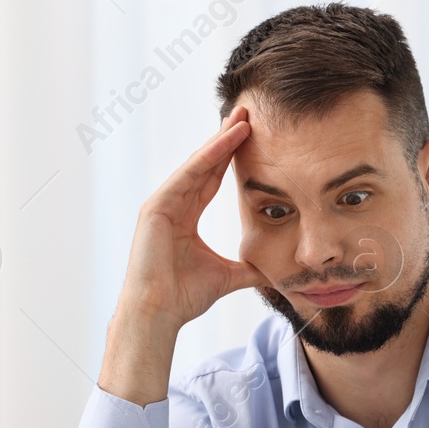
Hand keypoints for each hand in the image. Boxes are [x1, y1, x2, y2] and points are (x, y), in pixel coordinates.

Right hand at [99, 105, 268, 405]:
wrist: (159, 314)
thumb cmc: (184, 297)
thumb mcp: (228, 277)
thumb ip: (249, 269)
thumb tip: (274, 273)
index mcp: (186, 216)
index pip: (214, 178)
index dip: (233, 157)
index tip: (254, 136)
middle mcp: (172, 204)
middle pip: (206, 164)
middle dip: (227, 139)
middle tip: (249, 113)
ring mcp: (161, 204)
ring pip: (197, 166)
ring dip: (219, 142)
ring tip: (242, 120)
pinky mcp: (155, 209)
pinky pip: (185, 177)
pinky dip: (204, 159)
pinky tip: (222, 142)